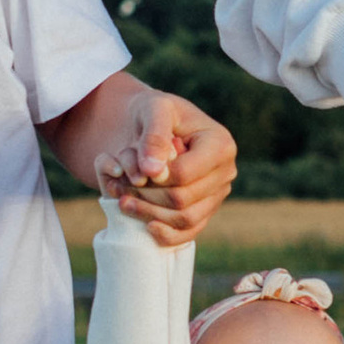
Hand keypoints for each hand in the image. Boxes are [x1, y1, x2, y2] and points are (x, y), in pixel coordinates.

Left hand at [99, 84, 238, 246]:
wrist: (155, 125)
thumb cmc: (155, 112)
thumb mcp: (153, 109)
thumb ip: (154, 136)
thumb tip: (152, 173)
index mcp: (220, 144)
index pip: (185, 174)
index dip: (156, 178)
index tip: (134, 172)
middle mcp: (225, 172)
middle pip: (183, 199)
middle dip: (147, 197)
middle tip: (118, 190)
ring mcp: (217, 194)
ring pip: (185, 219)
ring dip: (150, 215)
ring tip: (123, 203)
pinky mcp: (205, 210)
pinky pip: (189, 232)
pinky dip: (167, 234)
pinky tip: (146, 226)